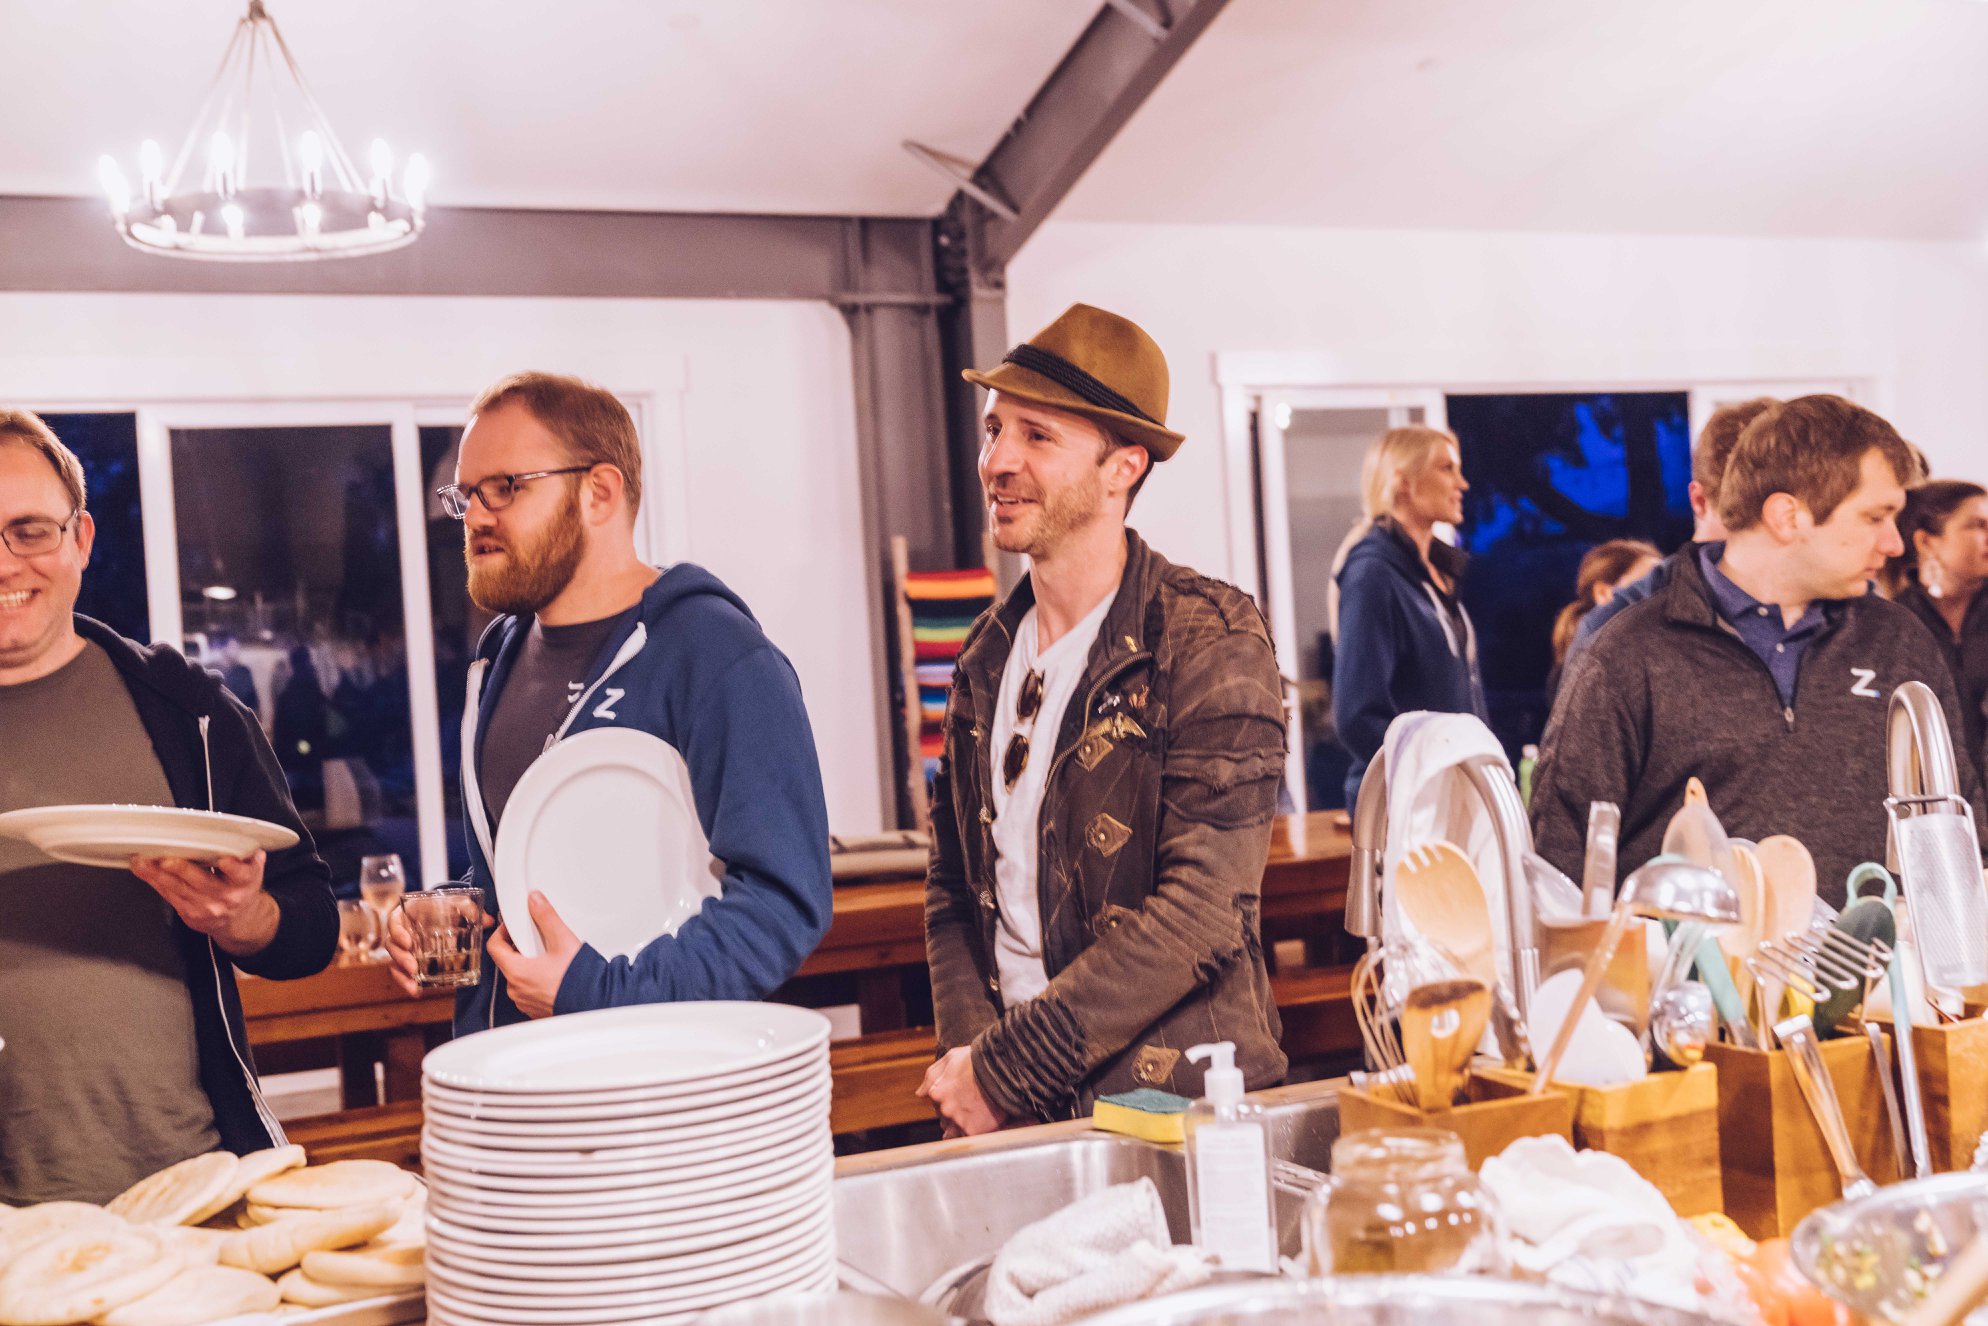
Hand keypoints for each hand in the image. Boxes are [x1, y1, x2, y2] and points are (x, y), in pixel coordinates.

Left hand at [132, 851, 278, 957]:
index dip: (232, 867)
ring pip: (179, 889)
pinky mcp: (189, 913)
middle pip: (202, 882)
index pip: (240, 874)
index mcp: (244, 882)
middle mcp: (225, 897)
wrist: (238, 920)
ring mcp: (205, 907)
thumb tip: (250, 846)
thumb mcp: (253, 872)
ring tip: (143, 862)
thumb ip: (250, 859)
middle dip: (182, 870)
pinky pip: (168, 896)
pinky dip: (154, 881)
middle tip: (166, 860)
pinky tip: (144, 871)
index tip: (224, 860)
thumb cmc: (241, 889)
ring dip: (158, 875)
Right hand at [385, 902, 495, 998]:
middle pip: (392, 946)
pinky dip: (408, 983)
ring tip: (414, 986)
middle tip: (413, 967)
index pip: (394, 922)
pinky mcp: (409, 961)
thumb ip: (469, 909)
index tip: (408, 942)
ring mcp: (404, 948)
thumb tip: (489, 921)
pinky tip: (417, 992)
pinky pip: (403, 973)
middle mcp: (402, 932)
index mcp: (407, 915)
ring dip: (402, 976)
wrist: (444, 913)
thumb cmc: (445, 906)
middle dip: (401, 958)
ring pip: (395, 963)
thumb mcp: (456, 903)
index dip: (398, 932)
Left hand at [485, 891, 582, 1019]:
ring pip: (519, 977)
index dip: (503, 931)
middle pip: (508, 961)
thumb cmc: (578, 979)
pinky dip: (537, 982)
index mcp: (516, 972)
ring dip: (530, 966)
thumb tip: (535, 901)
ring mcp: (525, 1002)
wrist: (595, 1004)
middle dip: (521, 948)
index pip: (495, 946)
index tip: (516, 927)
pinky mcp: (536, 1010)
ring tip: (551, 959)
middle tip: (539, 941)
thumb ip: (546, 917)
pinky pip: (530, 991)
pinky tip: (555, 976)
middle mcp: (516, 990)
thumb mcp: (562, 940)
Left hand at [917, 1045, 1005, 1135]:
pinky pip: (970, 1138)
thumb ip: (932, 1075)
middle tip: (971, 1106)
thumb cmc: (977, 1059)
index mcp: (937, 1093)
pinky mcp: (973, 1130)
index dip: (949, 1100)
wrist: (1002, 1068)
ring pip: (955, 1132)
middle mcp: (945, 1109)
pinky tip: (984, 1124)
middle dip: (955, 1115)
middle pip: (945, 1120)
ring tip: (977, 1118)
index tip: (961, 1095)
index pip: (937, 1104)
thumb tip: (920, 1093)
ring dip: (962, 1128)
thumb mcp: (951, 1058)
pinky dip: (976, 1133)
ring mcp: (958, 1121)